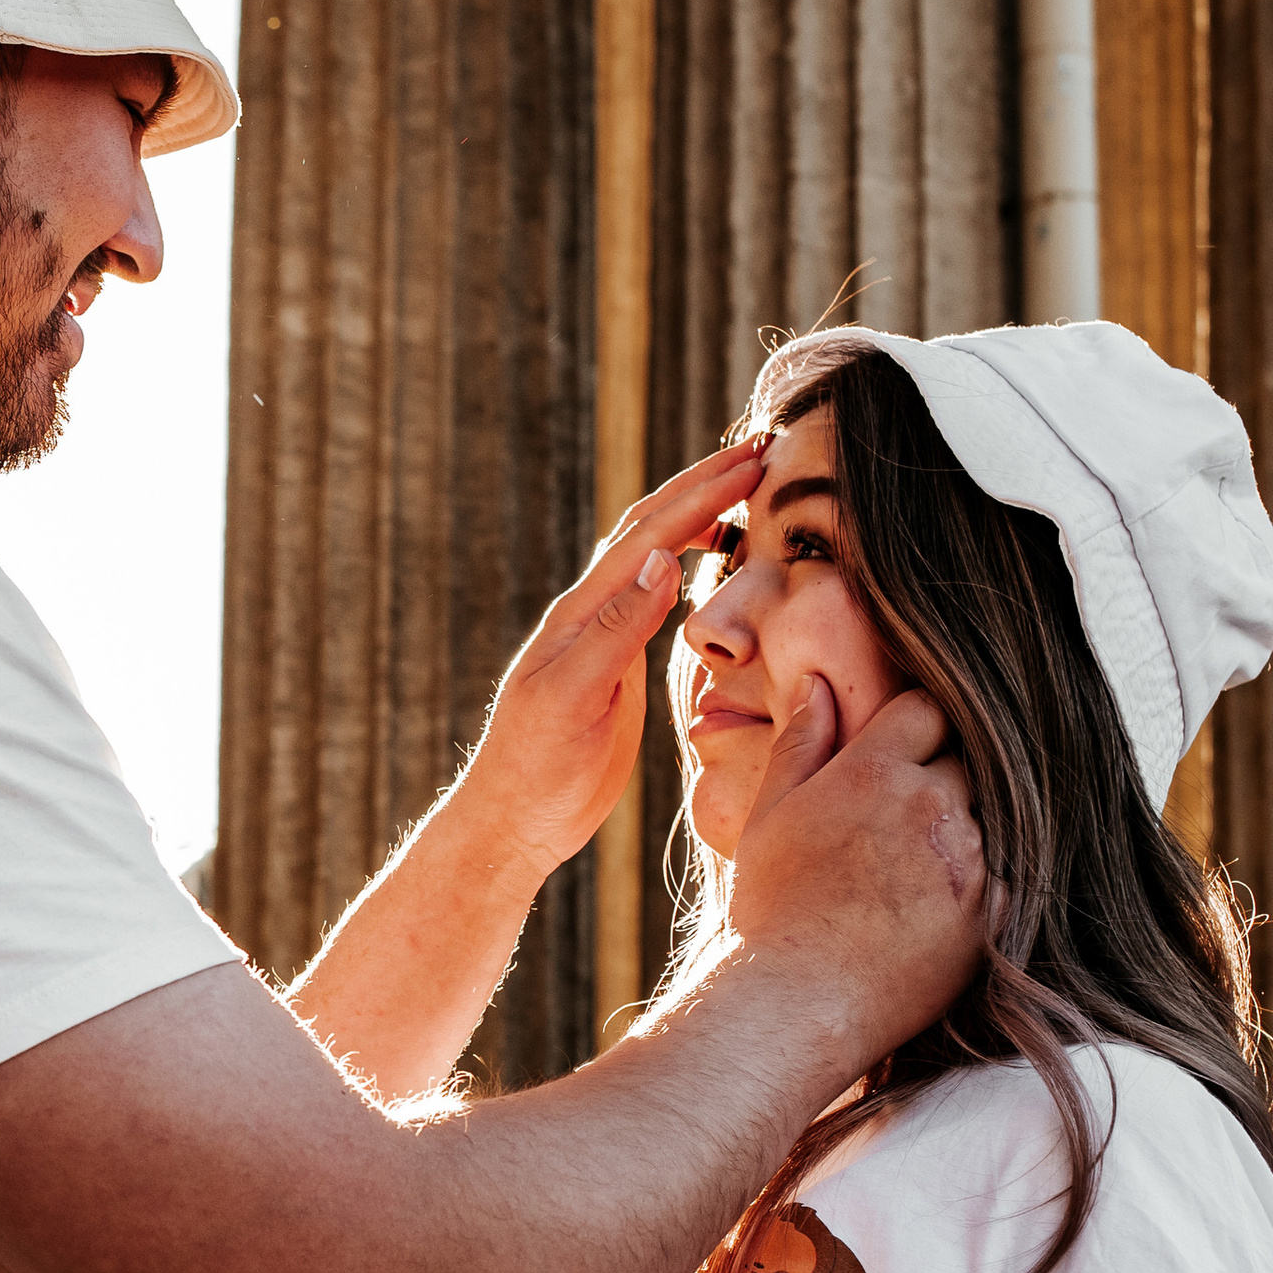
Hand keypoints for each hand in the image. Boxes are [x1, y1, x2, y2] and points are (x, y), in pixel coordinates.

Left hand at [455, 443, 768, 877]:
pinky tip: (707, 563)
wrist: (512, 822)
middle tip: (760, 451)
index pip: (650, 536)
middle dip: (703, 485)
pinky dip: (685, 564)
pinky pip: (653, 597)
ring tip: (742, 488)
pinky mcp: (614, 666)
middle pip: (649, 529)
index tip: (755, 461)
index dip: (703, 494)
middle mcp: (591, 614)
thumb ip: (616, 631)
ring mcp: (602, 637)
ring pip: (650, 556)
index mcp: (582, 614)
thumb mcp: (575, 699)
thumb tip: (661, 559)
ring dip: (694, 514)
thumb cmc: (536, 769)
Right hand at [725, 679, 985, 1054]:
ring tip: (915, 871)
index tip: (902, 753)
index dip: (916, 727)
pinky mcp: (989, 913)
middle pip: (965, 762)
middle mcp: (930, 806)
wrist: (797, 1001)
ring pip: (986, 818)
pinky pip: (1006, 876)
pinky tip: (938, 906)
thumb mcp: (768, 816)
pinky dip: (981, 882)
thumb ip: (800, 744)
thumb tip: (817, 683)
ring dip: (961, 831)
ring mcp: (967, 860)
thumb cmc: (771, 909)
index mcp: (874, 770)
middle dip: (941, 779)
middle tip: (905, 820)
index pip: (927, 710)